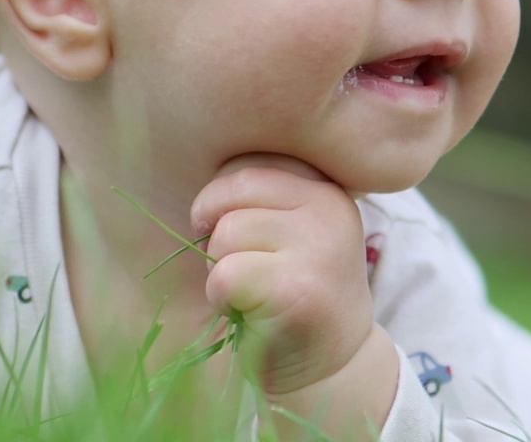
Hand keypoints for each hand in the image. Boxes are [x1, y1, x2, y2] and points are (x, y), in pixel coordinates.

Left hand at [190, 154, 397, 435]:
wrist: (331, 364)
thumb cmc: (293, 289)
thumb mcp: (290, 227)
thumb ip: (260, 193)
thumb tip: (199, 173)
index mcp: (325, 186)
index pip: (244, 166)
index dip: (221, 201)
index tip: (237, 234)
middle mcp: (330, 208)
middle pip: (229, 195)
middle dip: (217, 234)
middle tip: (244, 267)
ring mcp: (319, 248)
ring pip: (224, 236)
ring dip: (221, 269)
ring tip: (253, 290)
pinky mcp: (298, 290)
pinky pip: (224, 276)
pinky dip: (223, 298)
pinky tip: (253, 312)